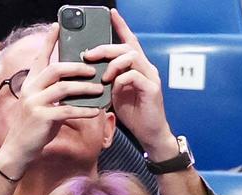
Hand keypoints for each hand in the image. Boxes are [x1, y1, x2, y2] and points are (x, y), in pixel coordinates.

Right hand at [0, 24, 102, 175]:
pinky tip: (95, 110)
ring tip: (99, 89)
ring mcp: (34, 103)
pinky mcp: (42, 118)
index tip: (57, 26)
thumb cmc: (36, 127)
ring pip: (62, 88)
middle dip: (76, 67)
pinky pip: (67, 110)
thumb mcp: (43, 105)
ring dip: (84, 88)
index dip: (49, 41)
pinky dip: (83, 110)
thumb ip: (54, 92)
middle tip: (93, 69)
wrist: (20, 149)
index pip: (40, 58)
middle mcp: (30, 89)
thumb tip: (77, 83)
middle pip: (54, 70)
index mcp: (30, 83)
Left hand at [82, 10, 174, 155]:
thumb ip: (107, 78)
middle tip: (88, 54)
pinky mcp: (152, 89)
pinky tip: (114, 88)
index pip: (129, 41)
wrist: (150, 134)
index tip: (111, 13)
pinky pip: (133, 75)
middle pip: (126, 47)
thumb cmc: (133, 113)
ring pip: (131, 57)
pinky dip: (120, 80)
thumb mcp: (114, 92)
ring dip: (112, 63)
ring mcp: (151, 77)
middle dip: (105, 48)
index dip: (121, 26)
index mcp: (137, 67)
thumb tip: (89, 67)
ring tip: (102, 75)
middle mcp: (146, 68)